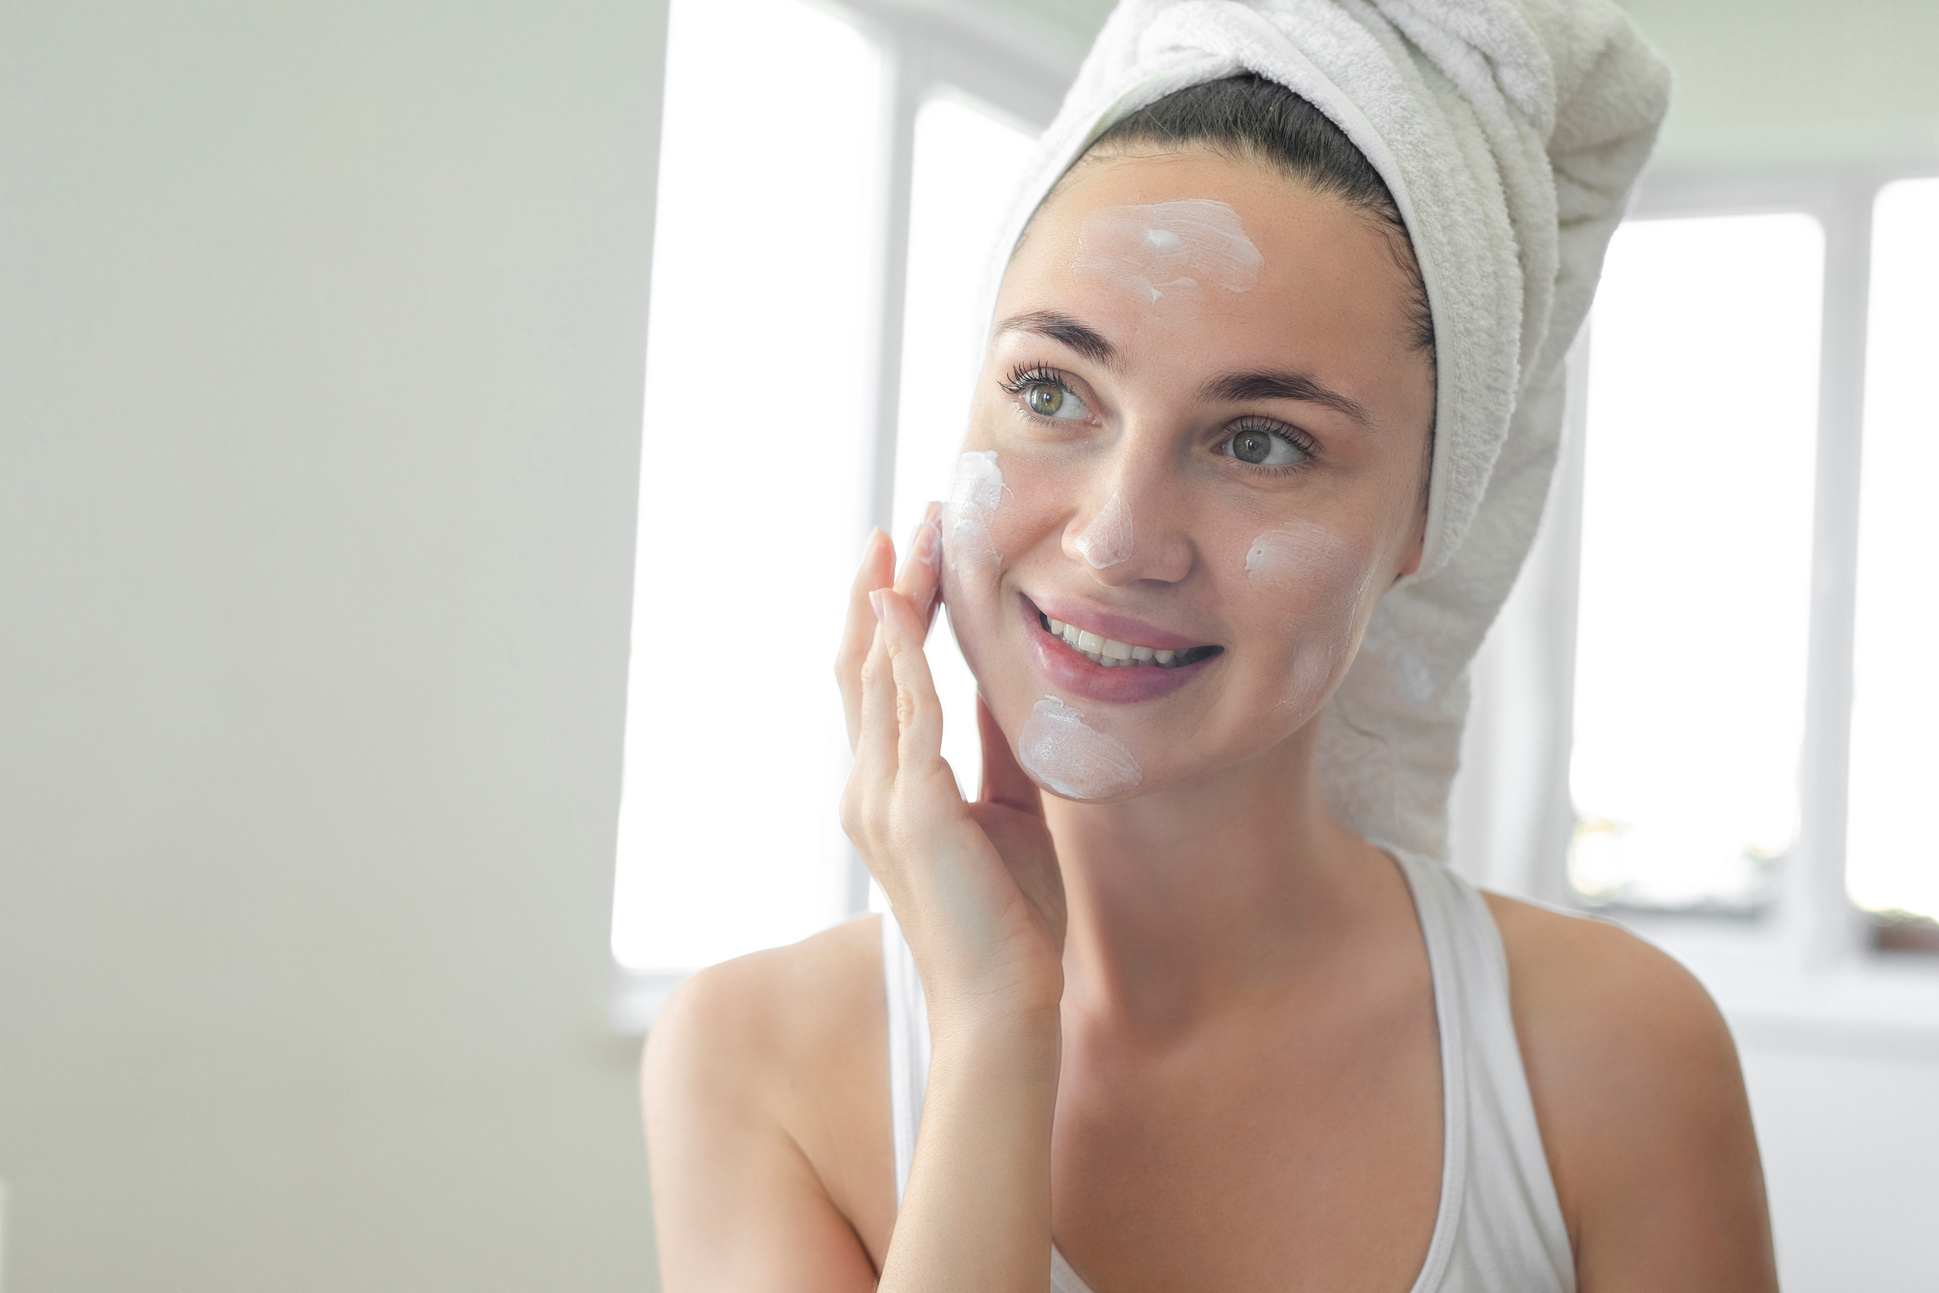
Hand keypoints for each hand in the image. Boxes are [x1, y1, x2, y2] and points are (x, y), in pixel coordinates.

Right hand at [835, 511, 1065, 1023]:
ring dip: (896, 596)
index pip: (877, 685)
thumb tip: (1005, 684)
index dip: (888, 617)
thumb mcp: (1008, 809)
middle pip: (862, 664)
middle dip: (882, 587)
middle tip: (906, 521)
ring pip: (876, 672)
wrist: (1006, 1003)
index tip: (909, 555)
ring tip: (916, 534)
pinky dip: (903, 648)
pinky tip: (905, 598)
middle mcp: (866, 789)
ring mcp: (879, 798)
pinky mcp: (912, 810)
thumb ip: (995, 747)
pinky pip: (906, 710)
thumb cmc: (1011, 921)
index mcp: (885, 793)